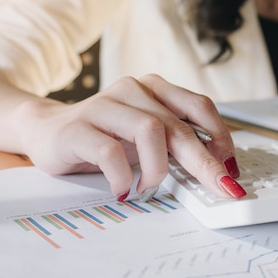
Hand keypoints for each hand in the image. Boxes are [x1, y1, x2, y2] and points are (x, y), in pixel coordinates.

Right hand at [18, 74, 244, 200]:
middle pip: (179, 125)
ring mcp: (104, 105)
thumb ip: (176, 142)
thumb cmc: (106, 136)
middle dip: (204, 162)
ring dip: (158, 168)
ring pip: (150, 131)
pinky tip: (124, 188)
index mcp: (155, 88)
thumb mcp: (147, 136)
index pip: (199, 106)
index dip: (220, 136)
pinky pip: (110, 152)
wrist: (47, 130)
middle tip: (221, 187)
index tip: (230, 167)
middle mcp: (133, 89)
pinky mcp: (78, 128)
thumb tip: (218, 168)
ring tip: (150, 187)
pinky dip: (123, 176)